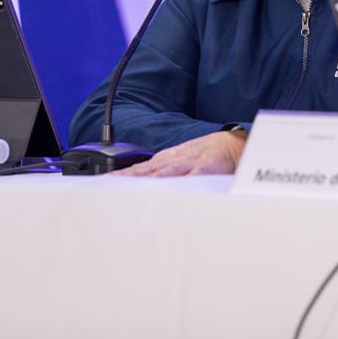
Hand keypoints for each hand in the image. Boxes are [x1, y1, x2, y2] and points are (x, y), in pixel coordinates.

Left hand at [115, 129, 247, 176]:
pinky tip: (165, 193)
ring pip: (161, 174)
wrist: (234, 145)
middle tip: (106, 186)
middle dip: (125, 179)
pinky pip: (189, 179)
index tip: (103, 182)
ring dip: (143, 180)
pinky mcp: (205, 170)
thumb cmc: (208, 156)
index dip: (121, 176)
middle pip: (145, 171)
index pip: (140, 169)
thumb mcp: (183, 160)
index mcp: (168, 160)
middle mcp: (174, 161)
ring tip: (125, 188)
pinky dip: (176, 185)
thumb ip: (166, 172)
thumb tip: (145, 184)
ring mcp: (189, 164)